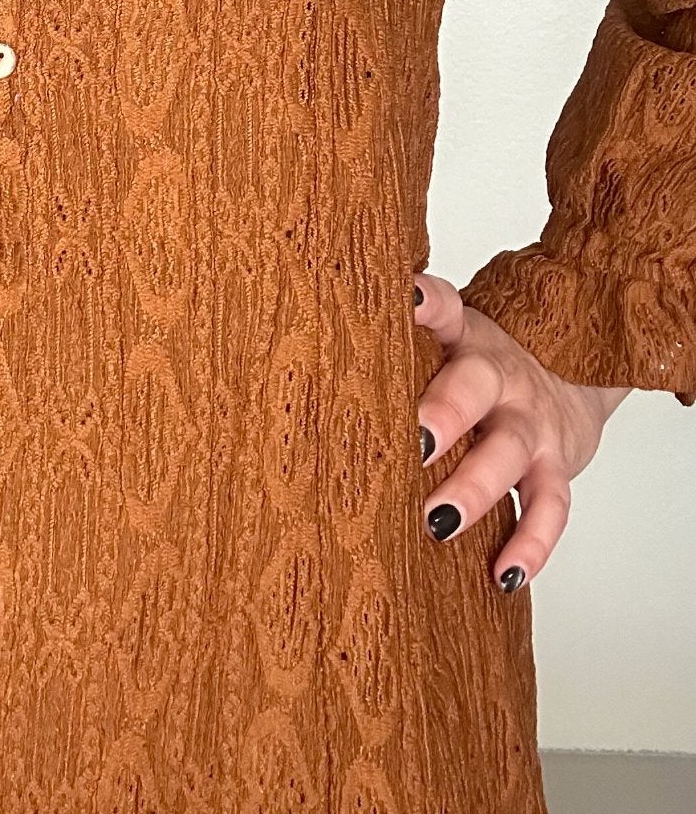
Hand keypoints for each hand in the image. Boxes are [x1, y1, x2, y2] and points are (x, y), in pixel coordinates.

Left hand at [414, 270, 629, 591]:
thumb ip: (399, 347)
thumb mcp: (447, 343)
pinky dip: (530, 542)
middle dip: (445, 413)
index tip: (407, 299)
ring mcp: (530, 422)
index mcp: (465, 337)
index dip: (427, 301)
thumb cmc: (478, 372)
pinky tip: (502, 573)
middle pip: (476, 385)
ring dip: (474, 488)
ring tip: (438, 523)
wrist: (567, 380)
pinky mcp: (555, 466)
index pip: (445, 307)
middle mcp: (500, 375)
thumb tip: (305, 358)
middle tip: (412, 445)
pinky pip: (549, 506)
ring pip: (508, 452)